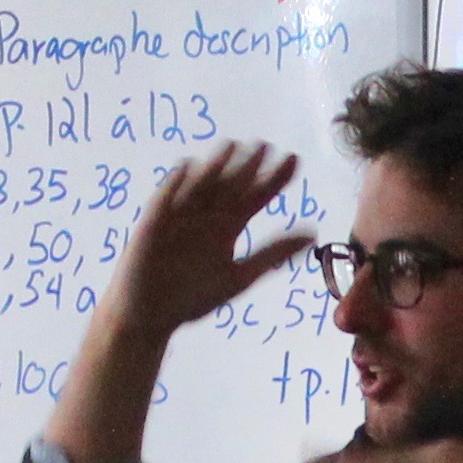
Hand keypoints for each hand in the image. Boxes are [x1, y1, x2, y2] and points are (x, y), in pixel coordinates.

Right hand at [99, 144, 312, 336]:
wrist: (150, 315)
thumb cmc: (192, 298)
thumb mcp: (240, 276)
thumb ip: (272, 254)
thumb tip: (312, 236)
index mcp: (227, 226)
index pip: (255, 196)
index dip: (273, 179)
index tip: (293, 161)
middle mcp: (206, 215)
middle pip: (230, 185)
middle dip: (248, 166)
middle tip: (266, 146)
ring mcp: (180, 215)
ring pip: (201, 185)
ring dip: (214, 166)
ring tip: (232, 147)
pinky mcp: (154, 221)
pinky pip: (165, 198)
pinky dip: (176, 183)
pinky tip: (188, 167)